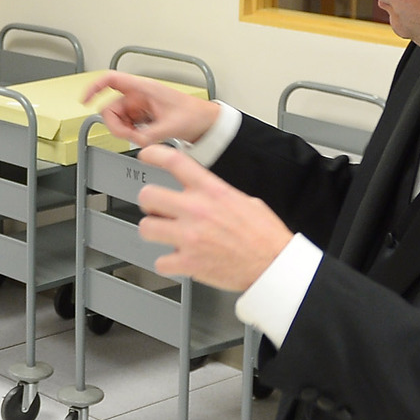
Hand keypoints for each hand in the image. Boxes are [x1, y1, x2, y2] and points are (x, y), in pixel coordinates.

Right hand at [82, 71, 221, 147]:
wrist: (204, 122)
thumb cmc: (193, 114)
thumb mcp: (170, 126)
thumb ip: (149, 135)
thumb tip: (135, 141)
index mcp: (143, 88)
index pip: (111, 80)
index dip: (94, 87)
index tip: (84, 99)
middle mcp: (138, 96)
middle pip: (110, 108)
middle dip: (117, 125)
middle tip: (131, 136)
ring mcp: (139, 106)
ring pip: (117, 120)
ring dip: (125, 131)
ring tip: (143, 136)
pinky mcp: (141, 116)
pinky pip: (127, 126)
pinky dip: (131, 134)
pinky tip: (145, 135)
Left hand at [132, 144, 293, 292]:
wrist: (274, 265)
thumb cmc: (264, 236)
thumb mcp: (245, 201)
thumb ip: (217, 195)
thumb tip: (205, 194)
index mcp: (212, 192)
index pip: (176, 162)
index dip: (155, 154)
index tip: (147, 155)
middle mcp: (196, 211)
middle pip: (148, 196)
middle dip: (148, 202)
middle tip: (156, 209)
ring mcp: (189, 237)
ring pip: (146, 228)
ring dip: (153, 231)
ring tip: (165, 235)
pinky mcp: (187, 262)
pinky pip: (159, 262)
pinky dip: (167, 263)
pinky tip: (178, 260)